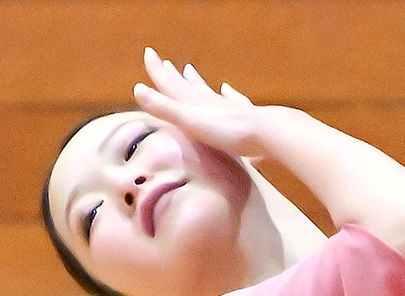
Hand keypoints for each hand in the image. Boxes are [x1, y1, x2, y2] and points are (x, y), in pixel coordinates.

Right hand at [133, 49, 267, 161]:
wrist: (266, 133)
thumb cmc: (227, 130)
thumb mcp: (191, 121)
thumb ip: (166, 108)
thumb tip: (138, 89)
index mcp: (195, 104)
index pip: (172, 84)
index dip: (158, 71)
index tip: (149, 53)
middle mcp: (211, 102)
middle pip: (189, 86)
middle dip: (175, 76)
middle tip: (166, 63)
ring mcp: (229, 108)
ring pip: (209, 92)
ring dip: (198, 82)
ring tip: (191, 71)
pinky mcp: (247, 118)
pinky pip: (235, 102)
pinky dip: (229, 94)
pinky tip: (229, 90)